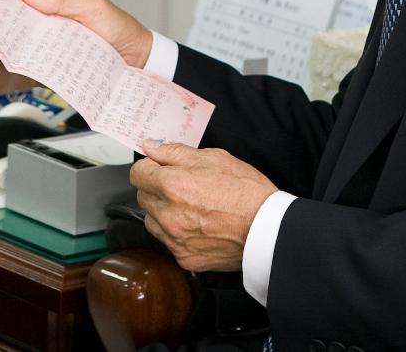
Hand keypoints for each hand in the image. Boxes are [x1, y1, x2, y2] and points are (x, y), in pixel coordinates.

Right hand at [19, 0, 153, 67]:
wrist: (138, 58)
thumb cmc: (119, 27)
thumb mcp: (92, 6)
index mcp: (59, 4)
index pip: (27, 3)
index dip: (10, 6)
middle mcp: (55, 25)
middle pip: (25, 28)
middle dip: (14, 31)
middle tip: (4, 35)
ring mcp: (58, 46)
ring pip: (32, 49)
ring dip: (27, 52)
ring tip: (20, 53)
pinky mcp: (62, 66)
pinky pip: (45, 67)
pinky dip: (41, 68)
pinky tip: (38, 69)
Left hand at [131, 141, 277, 272]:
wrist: (267, 229)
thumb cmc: (246, 191)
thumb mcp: (214, 157)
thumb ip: (176, 152)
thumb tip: (151, 147)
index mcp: (172, 185)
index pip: (137, 173)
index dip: (149, 167)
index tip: (160, 168)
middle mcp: (168, 214)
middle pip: (142, 197)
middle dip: (157, 189)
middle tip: (183, 187)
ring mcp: (174, 239)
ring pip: (152, 221)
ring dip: (163, 212)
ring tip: (191, 208)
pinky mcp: (184, 258)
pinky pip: (168, 242)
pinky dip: (177, 234)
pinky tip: (198, 226)